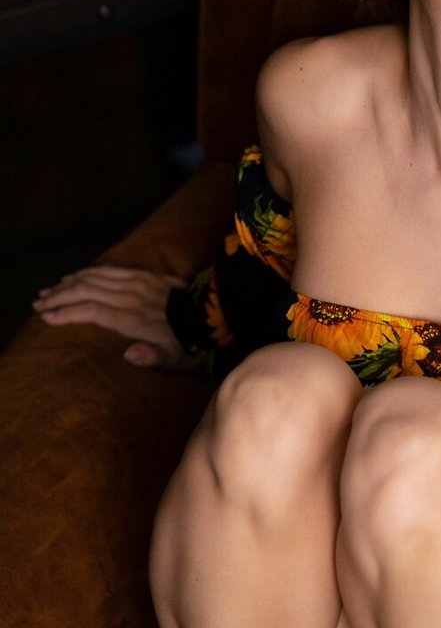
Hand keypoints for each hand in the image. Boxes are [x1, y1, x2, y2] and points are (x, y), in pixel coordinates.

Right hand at [33, 265, 197, 369]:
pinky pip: (109, 269)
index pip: (90, 311)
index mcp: (133, 318)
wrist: (215, 314)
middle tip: (38, 304)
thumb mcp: (176, 358)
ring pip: (93, 277)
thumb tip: (128, 354)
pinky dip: (87, 272)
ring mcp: (137, 282)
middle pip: (85, 290)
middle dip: (58, 296)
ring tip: (49, 290)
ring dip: (68, 283)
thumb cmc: (192, 343)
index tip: (45, 318)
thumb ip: (152, 357)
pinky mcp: (145, 274)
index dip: (65, 313)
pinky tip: (76, 276)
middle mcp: (131, 296)